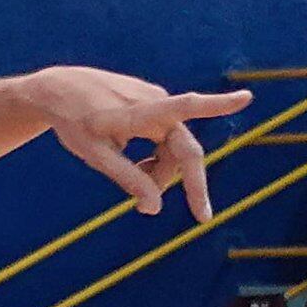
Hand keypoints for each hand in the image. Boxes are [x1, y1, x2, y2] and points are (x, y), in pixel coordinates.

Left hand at [24, 68, 250, 219]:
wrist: (60, 89)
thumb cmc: (74, 122)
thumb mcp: (94, 156)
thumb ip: (127, 179)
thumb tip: (155, 208)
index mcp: (138, 112)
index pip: (184, 108)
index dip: (217, 105)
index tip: (246, 97)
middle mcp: (154, 102)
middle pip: (185, 150)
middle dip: (189, 182)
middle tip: (202, 217)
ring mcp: (157, 100)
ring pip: (174, 147)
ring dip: (162, 170)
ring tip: (138, 182)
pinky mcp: (155, 103)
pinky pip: (166, 139)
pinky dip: (157, 157)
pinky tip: (140, 163)